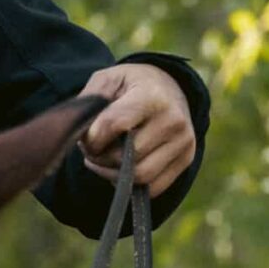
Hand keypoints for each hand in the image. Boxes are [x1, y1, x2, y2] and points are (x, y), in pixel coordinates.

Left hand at [77, 63, 195, 196]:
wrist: (169, 86)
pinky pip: (154, 187)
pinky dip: (132, 184)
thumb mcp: (108, 80)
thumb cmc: (131, 85)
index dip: (92, 138)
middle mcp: (173, 119)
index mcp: (151, 96)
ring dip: (113, 174)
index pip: (114, 125)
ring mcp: (184, 141)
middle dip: (100, 158)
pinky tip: (122, 168)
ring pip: (140, 176)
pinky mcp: (187, 158)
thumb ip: (90, 103)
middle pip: (127, 157)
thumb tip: (81, 135)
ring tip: (104, 159)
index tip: (86, 137)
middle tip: (92, 149)